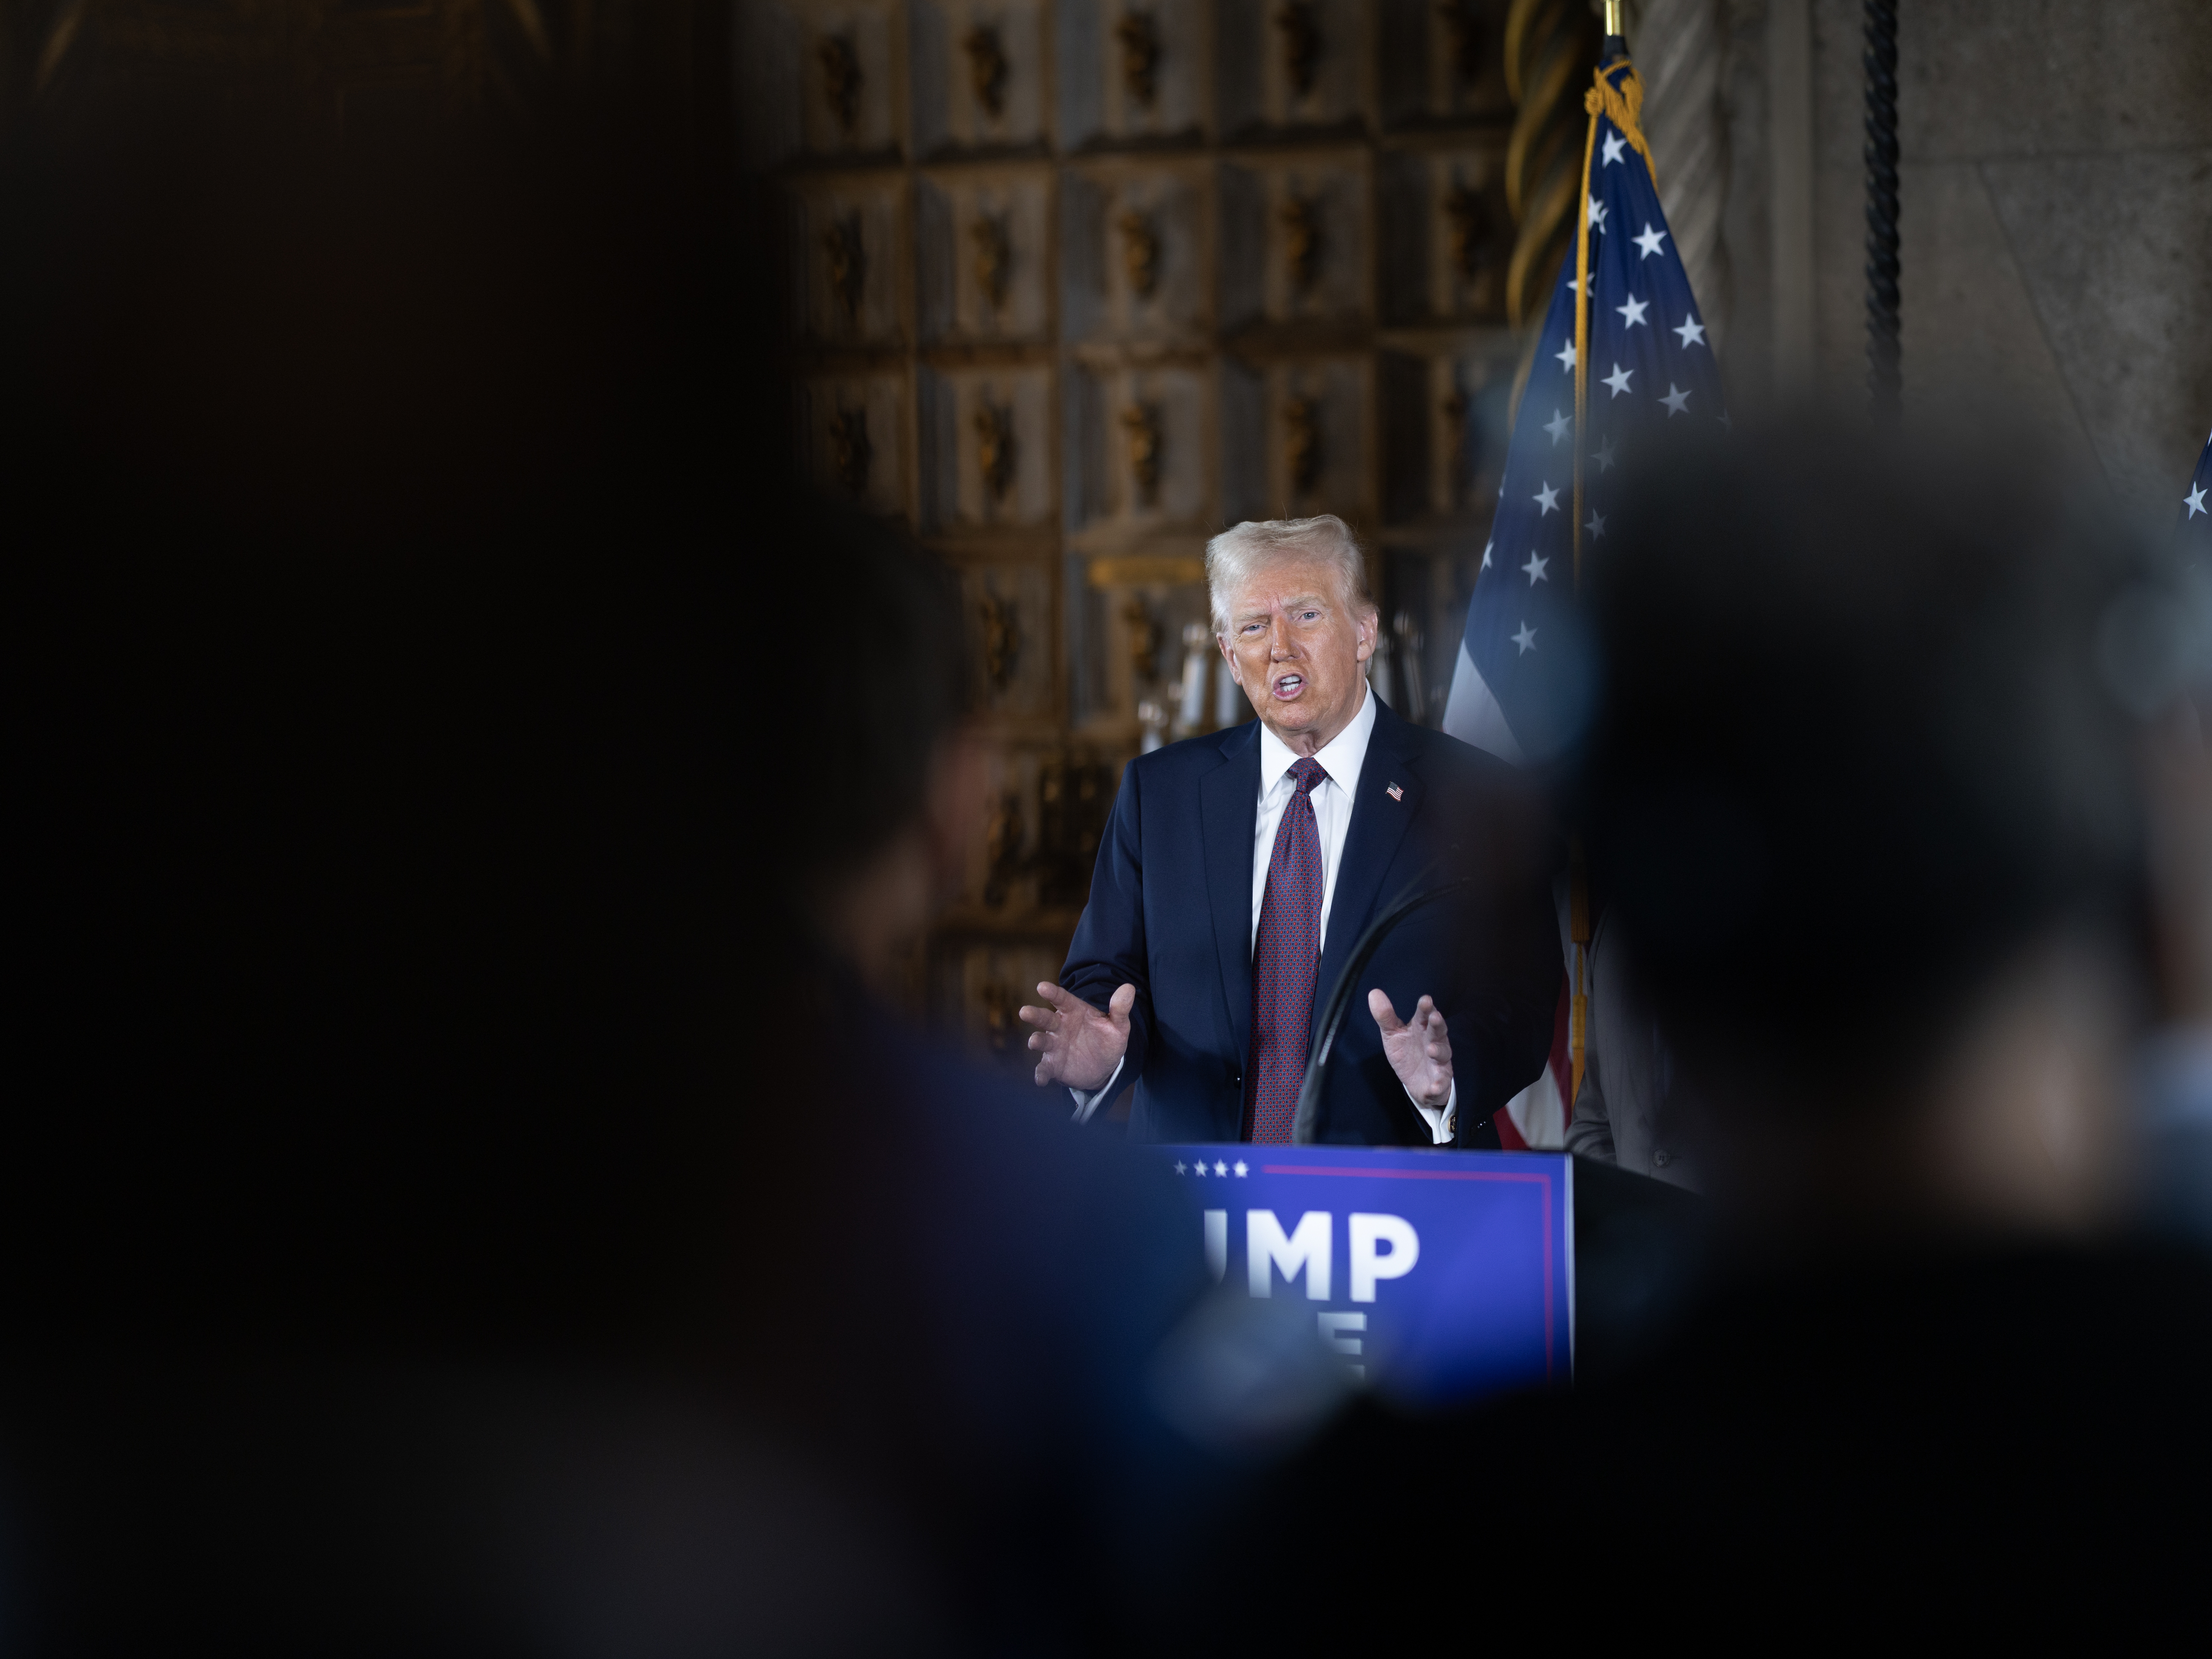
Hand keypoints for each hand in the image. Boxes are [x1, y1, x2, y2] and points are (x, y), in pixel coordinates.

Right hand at [1019, 981, 1134, 1092]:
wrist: (1104, 1068)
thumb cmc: (1107, 1040)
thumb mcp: (1118, 1026)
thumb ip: (1120, 1009)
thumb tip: (1129, 988)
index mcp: (1073, 1011)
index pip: (1061, 999)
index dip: (1052, 993)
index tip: (1041, 986)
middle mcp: (1060, 1026)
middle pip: (1045, 1018)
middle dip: (1034, 1015)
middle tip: (1024, 1011)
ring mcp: (1055, 1046)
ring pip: (1041, 1041)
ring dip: (1036, 1041)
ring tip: (1034, 1042)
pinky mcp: (1053, 1065)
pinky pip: (1044, 1069)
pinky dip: (1041, 1074)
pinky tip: (1041, 1079)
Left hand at [1370, 989, 1451, 1108]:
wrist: (1416, 1083)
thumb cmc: (1406, 1053)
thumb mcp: (1392, 1034)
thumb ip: (1385, 1016)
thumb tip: (1374, 993)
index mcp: (1421, 1028)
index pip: (1424, 1015)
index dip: (1425, 1008)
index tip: (1425, 1000)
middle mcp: (1434, 1041)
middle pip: (1437, 1030)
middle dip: (1437, 1024)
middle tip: (1434, 1017)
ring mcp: (1439, 1060)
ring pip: (1442, 1053)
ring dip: (1438, 1051)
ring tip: (1432, 1049)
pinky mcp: (1440, 1078)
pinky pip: (1441, 1081)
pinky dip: (1439, 1083)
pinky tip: (1435, 1086)